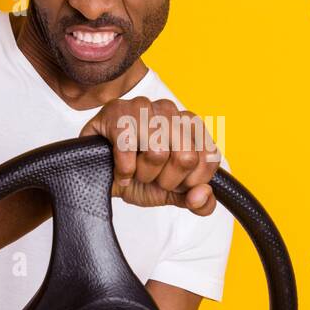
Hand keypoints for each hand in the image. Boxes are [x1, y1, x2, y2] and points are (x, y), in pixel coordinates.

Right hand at [79, 96, 219, 215]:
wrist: (100, 177)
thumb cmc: (137, 178)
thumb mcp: (172, 194)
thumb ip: (198, 202)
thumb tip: (203, 194)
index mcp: (190, 125)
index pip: (209, 158)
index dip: (191, 181)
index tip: (174, 182)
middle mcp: (170, 110)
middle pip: (186, 156)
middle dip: (167, 179)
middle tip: (151, 177)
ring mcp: (143, 106)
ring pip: (157, 152)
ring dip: (143, 173)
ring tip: (134, 170)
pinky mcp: (116, 111)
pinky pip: (128, 148)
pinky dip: (123, 169)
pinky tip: (119, 170)